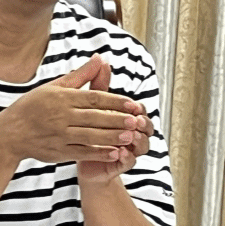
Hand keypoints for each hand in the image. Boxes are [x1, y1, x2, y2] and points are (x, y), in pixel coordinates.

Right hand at [0, 54, 138, 164]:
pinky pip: (82, 153)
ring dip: (111, 137)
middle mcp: (61, 117)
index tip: (132, 104)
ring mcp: (60, 136)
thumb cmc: (32, 107)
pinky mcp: (58, 152)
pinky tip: (114, 152)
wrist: (10, 133)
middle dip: (116, 120)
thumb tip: (100, 58)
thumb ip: (80, 75)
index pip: (93, 98)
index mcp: (62, 98)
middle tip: (137, 121)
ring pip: (90, 137)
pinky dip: (98, 153)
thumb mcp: (54, 86)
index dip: (114, 101)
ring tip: (130, 137)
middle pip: (94, 118)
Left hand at [77, 61, 153, 183]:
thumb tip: (103, 60)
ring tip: (132, 137)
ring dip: (139, 141)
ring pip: (142, 145)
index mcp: (127, 118)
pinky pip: (129, 162)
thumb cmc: (88, 127)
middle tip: (137, 121)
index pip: (139, 110)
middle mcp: (131, 133)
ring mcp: (129, 149)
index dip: (138, 108)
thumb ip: (99, 85)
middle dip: (143, 124)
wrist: (78, 156)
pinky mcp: (120, 165)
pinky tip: (121, 153)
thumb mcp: (92, 105)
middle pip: (146, 127)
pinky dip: (127, 158)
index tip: (133, 106)